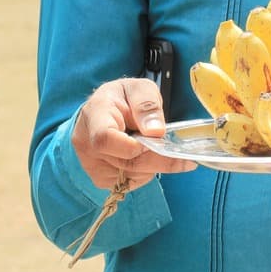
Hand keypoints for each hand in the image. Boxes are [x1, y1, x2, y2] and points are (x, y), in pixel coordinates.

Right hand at [71, 78, 198, 193]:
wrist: (102, 112)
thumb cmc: (122, 98)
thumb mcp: (139, 88)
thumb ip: (147, 105)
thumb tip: (156, 131)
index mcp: (94, 116)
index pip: (105, 139)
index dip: (133, 146)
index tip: (156, 137)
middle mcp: (86, 144)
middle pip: (126, 162)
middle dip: (158, 158)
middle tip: (184, 156)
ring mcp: (91, 165)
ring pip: (132, 176)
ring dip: (153, 165)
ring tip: (156, 147)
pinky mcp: (100, 179)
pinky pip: (130, 183)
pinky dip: (145, 172)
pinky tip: (143, 156)